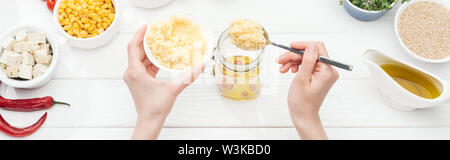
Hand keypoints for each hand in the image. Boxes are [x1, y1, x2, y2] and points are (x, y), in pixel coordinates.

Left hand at [124, 25, 204, 139]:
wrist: (149, 121)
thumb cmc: (156, 108)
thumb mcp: (174, 88)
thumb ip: (188, 76)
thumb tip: (200, 66)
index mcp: (135, 72)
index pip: (133, 47)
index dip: (139, 35)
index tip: (146, 27)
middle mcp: (131, 73)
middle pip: (136, 51)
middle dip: (146, 41)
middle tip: (155, 32)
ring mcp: (134, 77)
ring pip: (139, 59)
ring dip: (149, 51)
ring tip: (159, 42)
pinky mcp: (138, 81)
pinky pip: (143, 66)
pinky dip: (151, 60)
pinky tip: (160, 57)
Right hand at [277, 41, 338, 139]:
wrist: (303, 115)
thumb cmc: (302, 102)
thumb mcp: (302, 79)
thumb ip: (308, 61)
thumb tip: (311, 46)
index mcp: (327, 71)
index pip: (317, 48)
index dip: (302, 46)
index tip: (290, 47)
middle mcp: (329, 70)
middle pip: (310, 53)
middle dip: (294, 55)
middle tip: (280, 60)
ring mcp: (324, 73)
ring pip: (307, 58)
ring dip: (293, 61)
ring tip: (283, 68)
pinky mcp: (319, 75)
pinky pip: (308, 64)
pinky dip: (297, 66)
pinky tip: (289, 70)